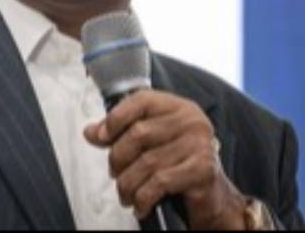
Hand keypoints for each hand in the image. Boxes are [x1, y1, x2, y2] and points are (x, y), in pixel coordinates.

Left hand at [83, 90, 247, 229]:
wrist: (212, 197)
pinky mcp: (203, 170)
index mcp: (177, 107)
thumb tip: (91, 132)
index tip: (101, 137)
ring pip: (147, 162)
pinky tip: (140, 204)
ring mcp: (200, 144)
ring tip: (125, 193)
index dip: (115, 118)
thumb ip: (119, 134)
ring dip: (128, 183)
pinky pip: (160, 182)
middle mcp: (191, 121)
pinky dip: (143, 197)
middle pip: (139, 132)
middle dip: (118, 158)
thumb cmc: (177, 165)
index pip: (140, 100)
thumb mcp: (148, 144)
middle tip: (116, 173)